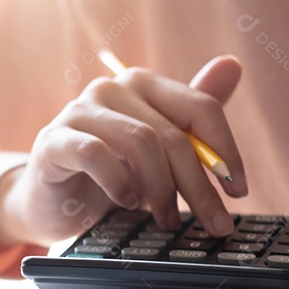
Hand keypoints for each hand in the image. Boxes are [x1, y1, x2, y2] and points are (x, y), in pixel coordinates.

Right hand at [0, 56, 248, 252]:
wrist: (51, 201)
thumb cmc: (110, 174)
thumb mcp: (158, 150)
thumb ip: (192, 116)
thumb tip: (233, 65)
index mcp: (142, 84)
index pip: (200, 107)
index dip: (226, 150)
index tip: (238, 190)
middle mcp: (110, 88)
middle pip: (173, 134)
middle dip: (199, 185)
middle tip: (215, 223)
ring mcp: (78, 111)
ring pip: (141, 143)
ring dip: (162, 190)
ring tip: (168, 219)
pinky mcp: (52, 141)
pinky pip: (95, 155)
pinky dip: (119, 184)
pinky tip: (127, 202)